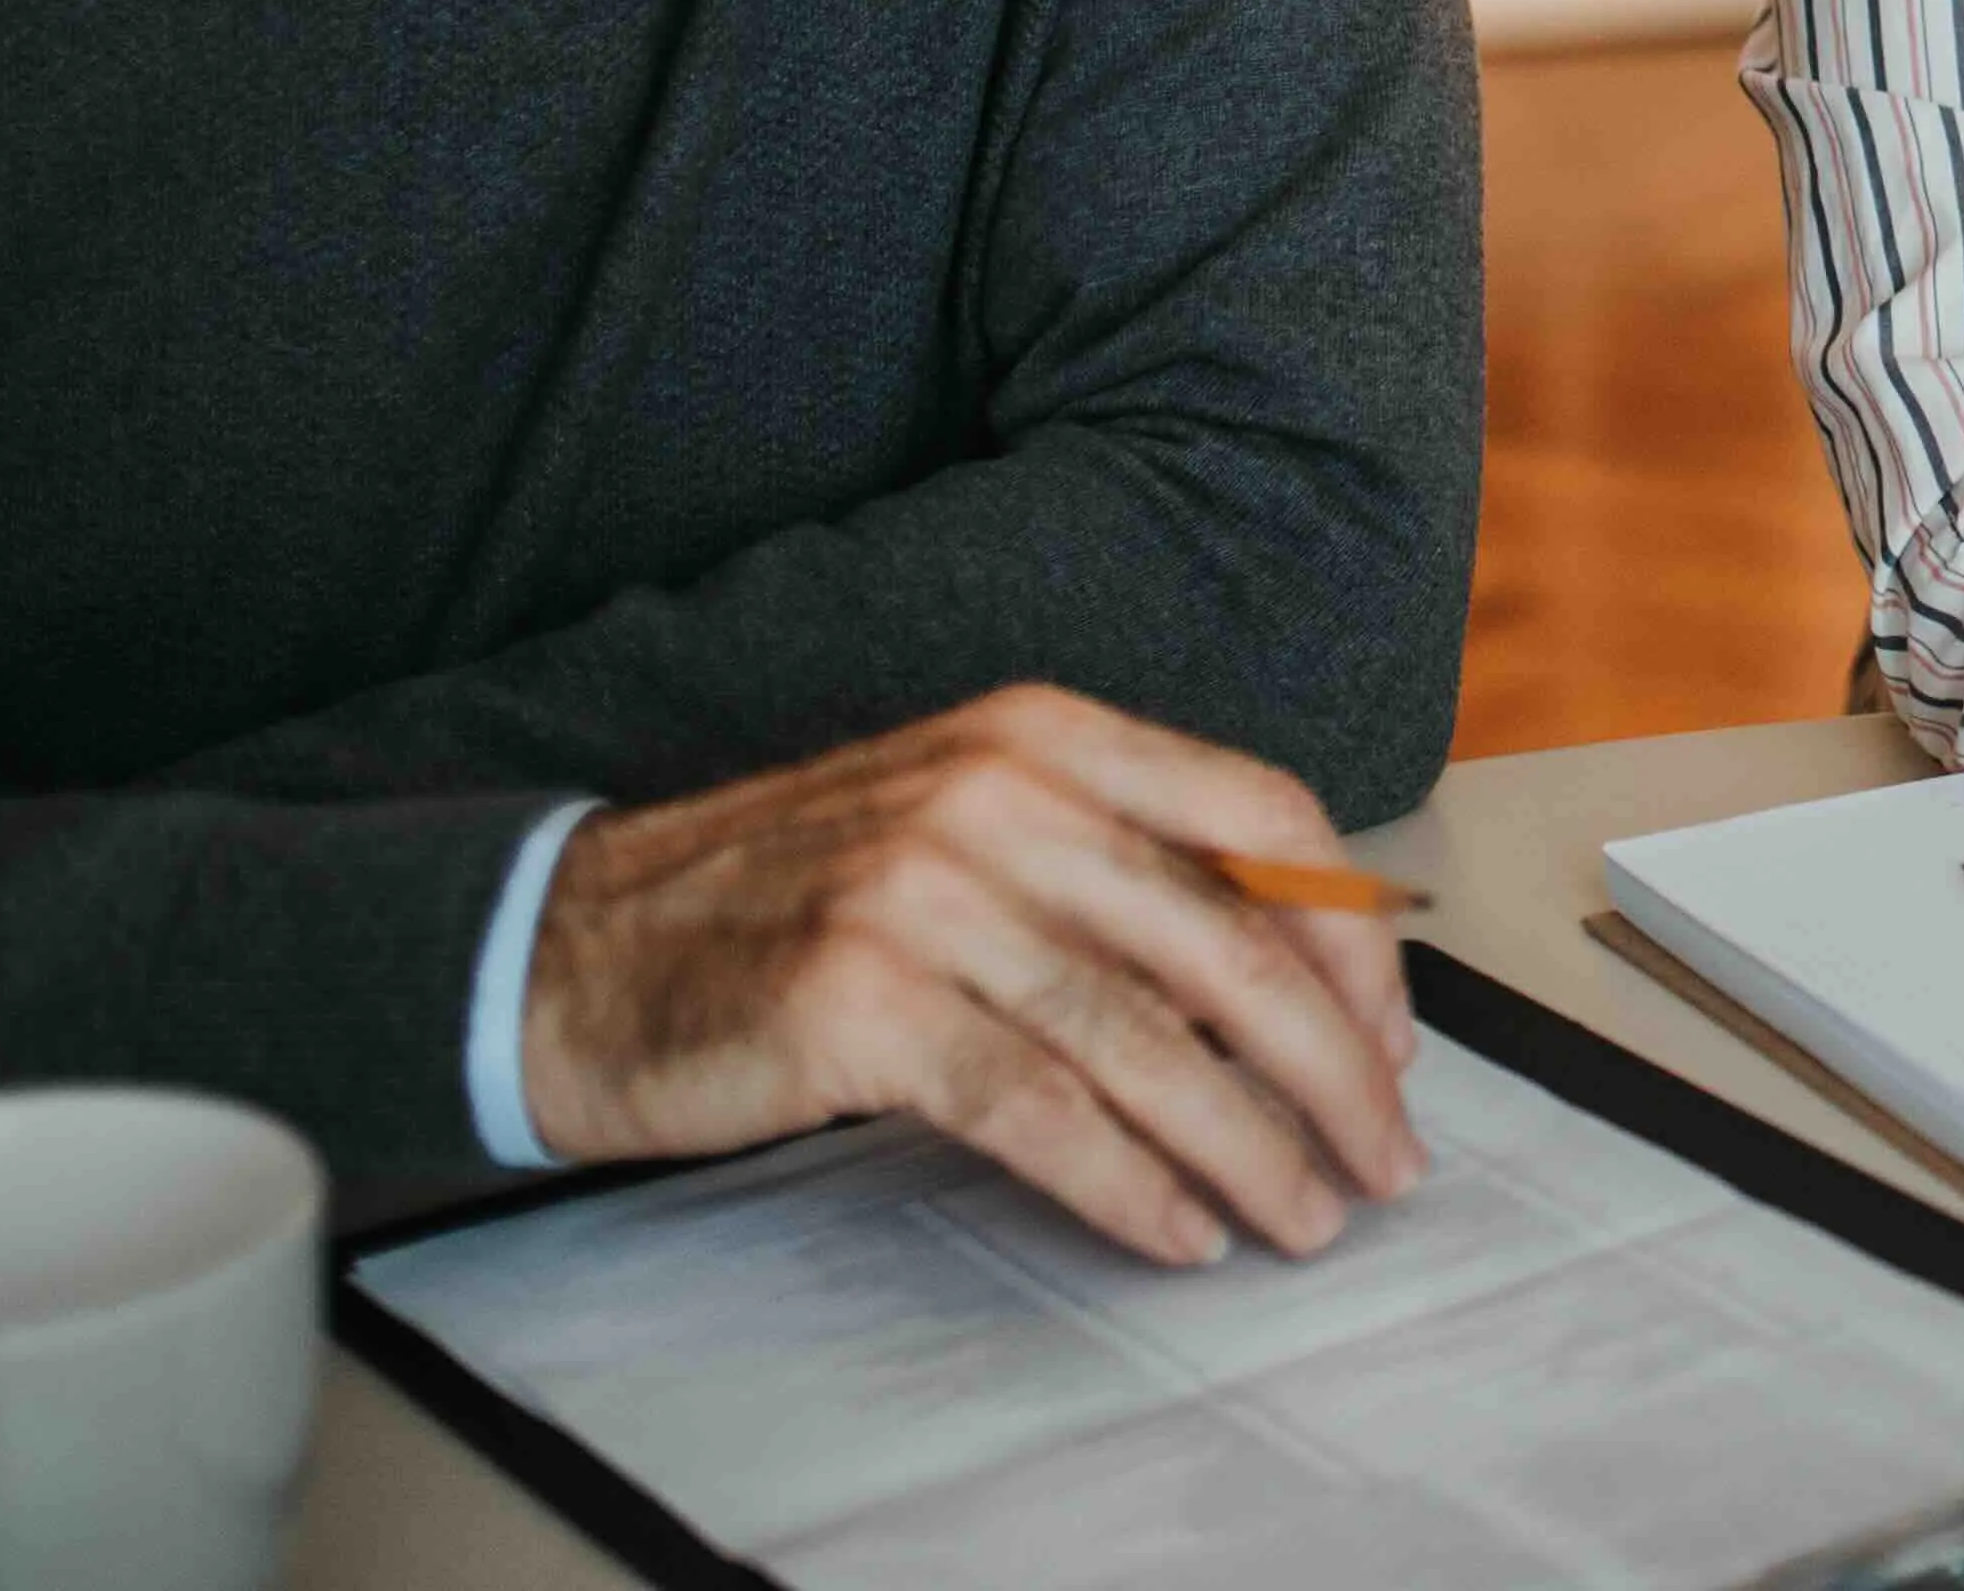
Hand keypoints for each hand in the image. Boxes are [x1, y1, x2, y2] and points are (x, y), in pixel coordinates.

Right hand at [519, 685, 1426, 1267]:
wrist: (572, 946)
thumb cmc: (793, 900)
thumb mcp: (966, 826)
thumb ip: (1111, 870)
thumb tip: (1290, 985)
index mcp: (1045, 733)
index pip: (1265, 814)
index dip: (1352, 935)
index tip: (1391, 1038)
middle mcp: (998, 794)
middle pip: (1230, 940)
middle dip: (1332, 1068)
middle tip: (1386, 1159)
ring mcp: (926, 895)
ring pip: (1148, 1040)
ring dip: (1250, 1146)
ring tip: (1304, 1215)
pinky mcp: (861, 1005)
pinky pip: (1041, 1112)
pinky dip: (1131, 1183)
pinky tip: (1180, 1230)